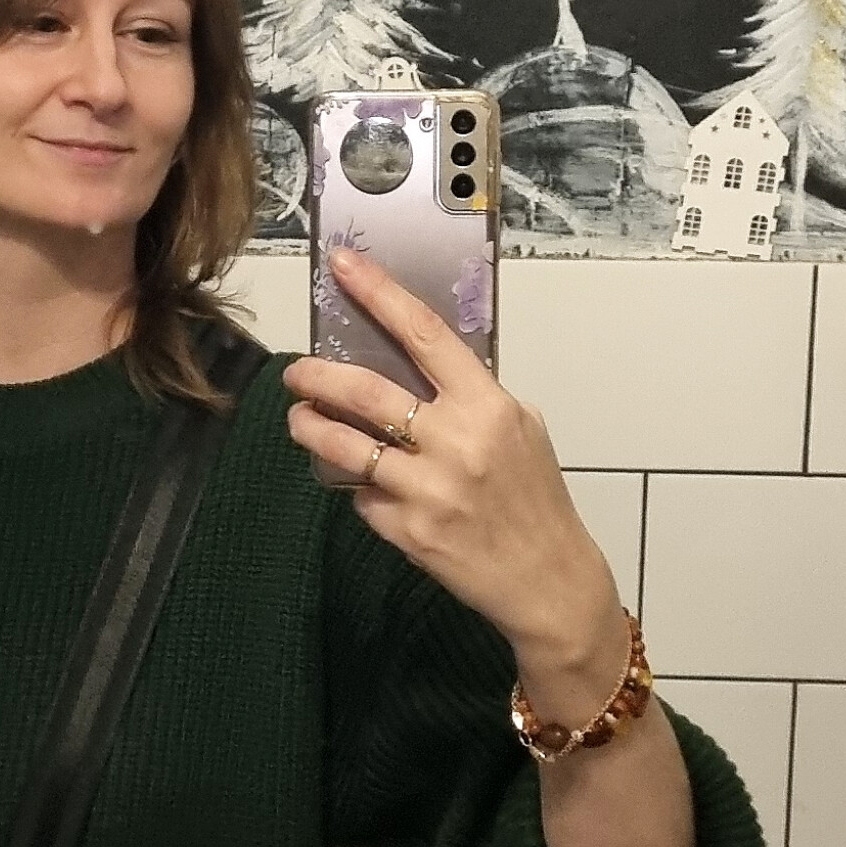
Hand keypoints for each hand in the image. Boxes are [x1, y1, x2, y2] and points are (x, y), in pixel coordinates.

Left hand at [285, 249, 629, 724]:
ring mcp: (428, 491)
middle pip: (365, 391)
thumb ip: (473, 395)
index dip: (379, 294)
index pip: (424, 334)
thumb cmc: (536, 499)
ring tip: (301, 419)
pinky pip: (361, 497)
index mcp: (488, 407)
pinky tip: (361, 481)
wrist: (549, 580)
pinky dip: (355, 485)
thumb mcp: (522, 430)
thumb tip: (417, 361)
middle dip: (317, 375)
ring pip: (345, 446)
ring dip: (311, 427)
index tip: (343, 266)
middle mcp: (456, 443)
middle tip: (297, 372)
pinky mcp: (408, 532)